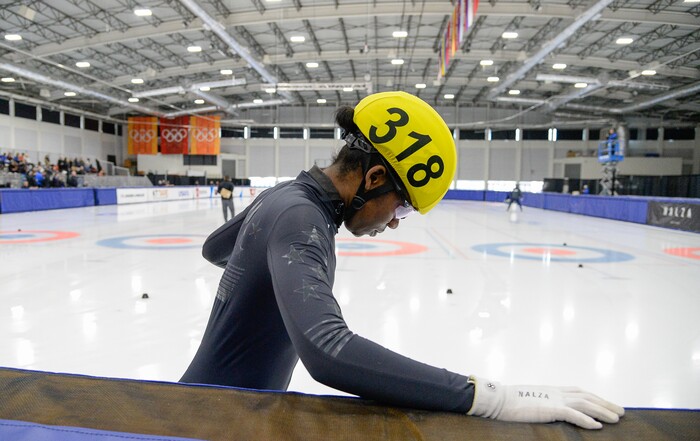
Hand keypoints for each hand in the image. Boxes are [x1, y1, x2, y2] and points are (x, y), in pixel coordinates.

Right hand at [467, 376, 624, 428]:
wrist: (498, 399)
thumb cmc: (509, 402)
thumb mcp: (530, 401)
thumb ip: (543, 403)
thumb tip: (549, 410)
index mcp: (552, 390)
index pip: (579, 391)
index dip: (595, 397)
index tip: (606, 403)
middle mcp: (556, 392)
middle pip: (587, 396)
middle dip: (605, 403)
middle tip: (620, 411)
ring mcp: (554, 399)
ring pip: (586, 404)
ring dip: (603, 411)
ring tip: (616, 419)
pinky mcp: (551, 408)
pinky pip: (574, 414)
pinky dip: (587, 420)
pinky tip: (598, 426)